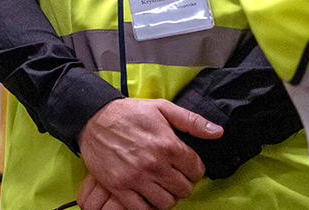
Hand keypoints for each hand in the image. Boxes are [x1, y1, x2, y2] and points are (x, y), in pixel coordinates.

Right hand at [76, 98, 221, 209]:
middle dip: (180, 183)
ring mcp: (136, 177)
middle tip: (170, 175)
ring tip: (159, 184)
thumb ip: (191, 120)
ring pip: (166, 202)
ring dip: (166, 195)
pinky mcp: (119, 187)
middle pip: (184, 189)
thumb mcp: (161, 108)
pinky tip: (145, 193)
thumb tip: (218, 132)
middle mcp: (154, 164)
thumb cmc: (127, 112)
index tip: (182, 165)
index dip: (192, 168)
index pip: (197, 171)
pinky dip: (147, 205)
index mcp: (168, 145)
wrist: (91, 117)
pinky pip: (142, 209)